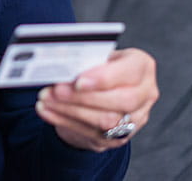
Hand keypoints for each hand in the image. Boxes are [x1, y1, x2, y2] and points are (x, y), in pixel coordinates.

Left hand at [35, 48, 158, 151]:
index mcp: (142, 65)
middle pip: (121, 100)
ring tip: (46, 99)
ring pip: (107, 120)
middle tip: (55, 91)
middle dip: (84, 97)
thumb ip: (84, 58)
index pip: (129, 73)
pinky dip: (65, 121)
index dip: (104, 78)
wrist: (98, 88)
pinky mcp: (120, 136)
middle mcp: (145, 93)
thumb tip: (61, 63)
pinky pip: (93, 134)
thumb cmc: (96, 65)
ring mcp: (136, 118)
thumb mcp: (93, 55)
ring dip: (71, 110)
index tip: (78, 81)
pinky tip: (46, 111)